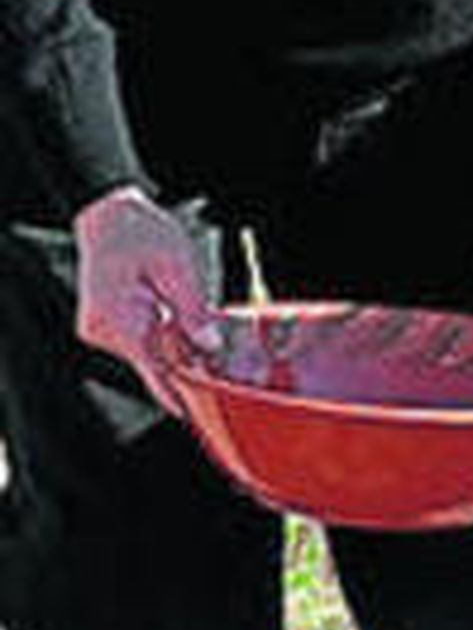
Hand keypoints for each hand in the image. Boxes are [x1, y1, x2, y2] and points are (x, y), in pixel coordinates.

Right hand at [74, 185, 221, 411]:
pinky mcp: (104, 328)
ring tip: (182, 314)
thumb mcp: (177, 265)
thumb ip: (193, 309)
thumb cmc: (141, 232)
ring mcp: (99, 331)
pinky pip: (139, 341)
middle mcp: (102, 331)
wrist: (107, 214)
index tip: (197, 415)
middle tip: (215, 354)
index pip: (154, 369)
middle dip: (184, 359)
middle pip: (153, 362)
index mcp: (118, 318)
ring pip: (147, 353)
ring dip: (171, 344)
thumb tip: (210, 348)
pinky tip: (169, 316)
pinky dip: (158, 335)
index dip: (180, 393)